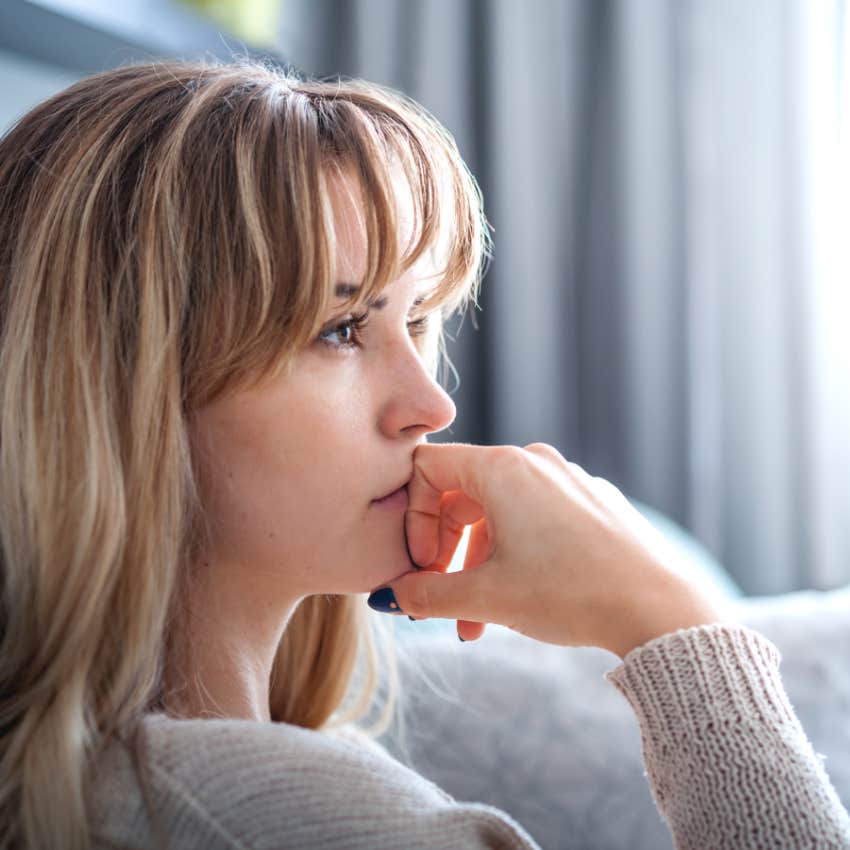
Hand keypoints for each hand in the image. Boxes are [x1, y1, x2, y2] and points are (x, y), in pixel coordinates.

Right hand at [368, 442, 729, 657]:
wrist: (658, 610)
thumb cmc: (570, 594)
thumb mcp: (486, 597)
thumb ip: (428, 595)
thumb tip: (394, 596)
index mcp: (503, 469)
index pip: (429, 469)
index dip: (413, 518)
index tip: (422, 566)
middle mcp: (535, 463)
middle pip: (462, 494)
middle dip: (444, 551)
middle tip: (440, 599)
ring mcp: (568, 480)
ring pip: (500, 513)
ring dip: (478, 564)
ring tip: (477, 622)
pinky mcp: (592, 503)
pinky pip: (536, 519)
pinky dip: (515, 555)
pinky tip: (522, 599)